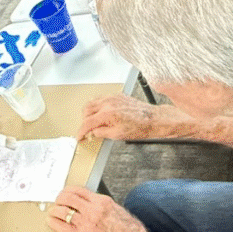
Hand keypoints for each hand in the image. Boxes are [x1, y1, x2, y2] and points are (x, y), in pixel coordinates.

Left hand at [47, 186, 155, 231]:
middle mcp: (93, 209)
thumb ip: (103, 205)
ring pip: (63, 211)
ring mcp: (87, 223)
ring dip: (55, 209)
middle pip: (69, 198)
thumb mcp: (117, 209)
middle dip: (60, 198)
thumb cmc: (129, 230)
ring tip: (53, 210)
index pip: (80, 190)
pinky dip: (54, 223)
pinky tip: (51, 221)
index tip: (65, 192)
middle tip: (57, 200)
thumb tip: (92, 203)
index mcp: (103, 201)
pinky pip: (63, 227)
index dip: (69, 190)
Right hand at [78, 95, 193, 140]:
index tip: (80, 136)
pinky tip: (101, 113)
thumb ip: (101, 133)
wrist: (152, 119)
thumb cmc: (140, 127)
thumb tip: (93, 132)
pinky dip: (98, 106)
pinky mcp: (117, 96)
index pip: (87, 122)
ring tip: (93, 122)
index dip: (81, 131)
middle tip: (87, 130)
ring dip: (89, 112)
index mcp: (107, 114)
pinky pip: (101, 99)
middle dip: (84, 120)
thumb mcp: (118, 135)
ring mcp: (112, 98)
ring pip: (92, 102)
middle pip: (86, 110)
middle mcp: (108, 103)